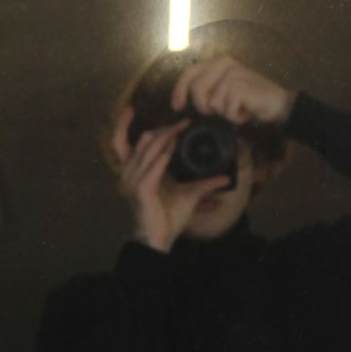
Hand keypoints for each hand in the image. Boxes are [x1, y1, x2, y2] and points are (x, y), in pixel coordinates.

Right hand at [109, 107, 230, 253]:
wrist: (159, 240)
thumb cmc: (168, 218)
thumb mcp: (189, 195)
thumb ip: (205, 184)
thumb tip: (225, 178)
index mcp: (138, 171)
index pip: (125, 141)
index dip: (127, 124)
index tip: (139, 111)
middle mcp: (132, 173)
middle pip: (142, 140)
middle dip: (163, 129)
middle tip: (182, 122)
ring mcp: (134, 181)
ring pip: (147, 148)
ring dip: (165, 136)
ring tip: (181, 128)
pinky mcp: (141, 190)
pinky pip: (152, 167)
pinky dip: (163, 154)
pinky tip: (174, 144)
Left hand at [169, 56, 294, 127]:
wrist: (279, 105)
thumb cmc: (250, 101)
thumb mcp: (225, 92)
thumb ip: (207, 90)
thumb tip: (183, 101)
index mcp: (219, 63)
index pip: (189, 73)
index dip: (179, 90)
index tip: (177, 107)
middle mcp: (225, 64)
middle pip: (196, 89)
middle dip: (203, 107)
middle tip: (219, 113)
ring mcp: (234, 74)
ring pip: (211, 102)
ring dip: (223, 113)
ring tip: (237, 110)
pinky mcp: (241, 86)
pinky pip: (225, 110)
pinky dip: (235, 117)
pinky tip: (245, 112)